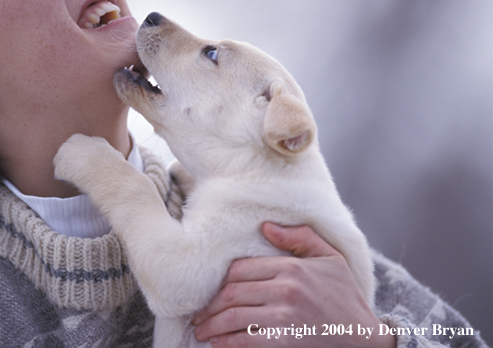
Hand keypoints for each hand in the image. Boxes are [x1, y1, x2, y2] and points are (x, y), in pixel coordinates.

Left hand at [192, 223, 395, 347]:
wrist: (365, 338)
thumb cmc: (345, 297)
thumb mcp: (330, 258)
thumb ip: (300, 237)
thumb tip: (266, 227)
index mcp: (291, 267)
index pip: (240, 270)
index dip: (221, 283)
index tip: (211, 293)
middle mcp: (285, 289)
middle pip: (231, 293)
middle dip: (209, 308)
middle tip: (198, 316)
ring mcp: (284, 316)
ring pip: (233, 316)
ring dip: (211, 326)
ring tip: (201, 331)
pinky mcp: (284, 341)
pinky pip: (245, 340)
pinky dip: (226, 343)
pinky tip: (218, 344)